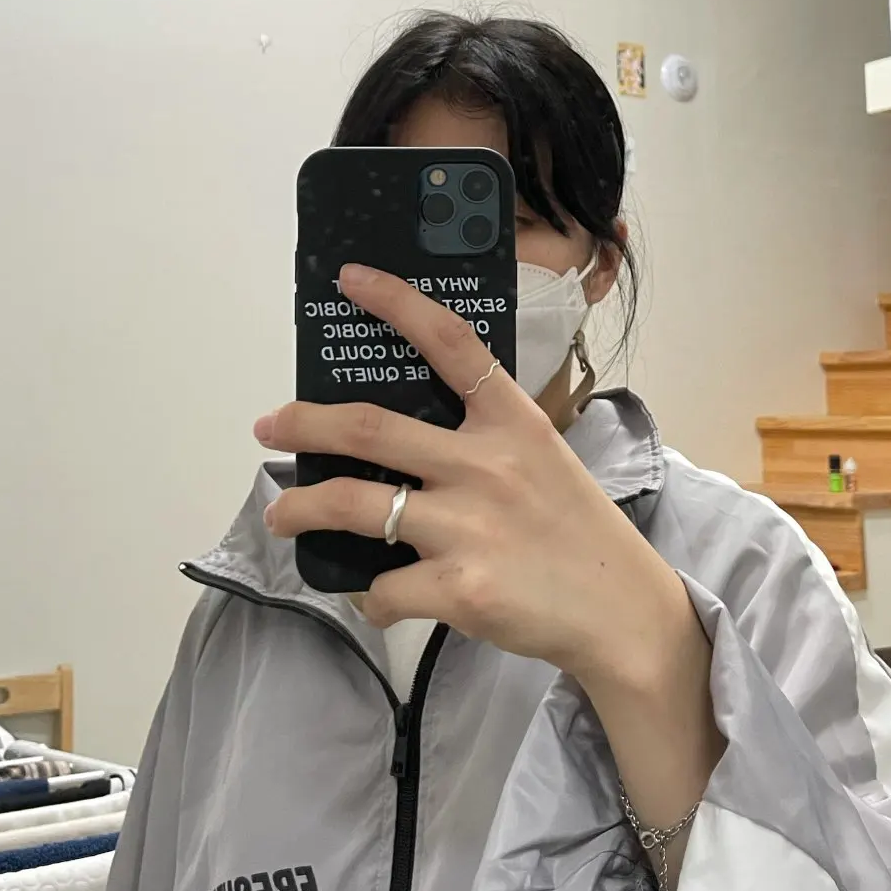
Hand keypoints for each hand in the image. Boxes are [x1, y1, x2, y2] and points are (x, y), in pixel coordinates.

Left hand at [256, 264, 695, 695]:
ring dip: (301, 509)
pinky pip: (383, 589)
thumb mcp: (542, 458)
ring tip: (282, 515)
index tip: (351, 280)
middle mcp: (486, 465)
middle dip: (306, 423)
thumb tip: (401, 437)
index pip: (450, 342)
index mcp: (512, 421)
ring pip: (353, 505)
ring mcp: (469, 527)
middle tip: (269, 424)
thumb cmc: (575, 529)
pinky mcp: (459, 589)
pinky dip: (370, 597)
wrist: (621, 610)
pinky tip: (380, 599)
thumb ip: (483, 438)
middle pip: (370, 427)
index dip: (396, 303)